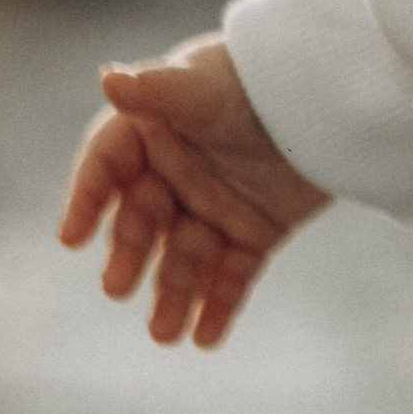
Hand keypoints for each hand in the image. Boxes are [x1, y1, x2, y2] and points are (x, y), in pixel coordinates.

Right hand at [58, 32, 329, 347]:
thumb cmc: (265, 75)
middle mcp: (176, 173)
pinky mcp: (255, 231)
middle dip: (130, 254)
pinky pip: (231, 274)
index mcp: (154, 131)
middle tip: (116, 287)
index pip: (107, 166)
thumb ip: (160, 88)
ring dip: (172, 296)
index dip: (88, 198)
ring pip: (184, 257)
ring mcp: (214, 205)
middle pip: (143, 220)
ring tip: (164, 334)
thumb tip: (107, 77)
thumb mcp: (210, 86)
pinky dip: (218, 306)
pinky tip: (205, 339)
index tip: (72, 236)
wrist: (340, 95)